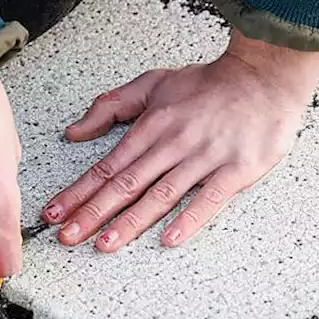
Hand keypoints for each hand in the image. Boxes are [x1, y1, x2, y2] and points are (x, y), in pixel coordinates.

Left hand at [43, 30, 318, 250]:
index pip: (107, 166)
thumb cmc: (209, 84)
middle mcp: (173, 144)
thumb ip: (112, 106)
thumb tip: (74, 131)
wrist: (265, 75)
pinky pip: (209, 199)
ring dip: (130, 221)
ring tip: (104, 244)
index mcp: (151, 126)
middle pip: (126, 184)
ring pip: (160, 195)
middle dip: (92, 213)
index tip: (53, 213)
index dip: (78, 191)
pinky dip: (189, 219)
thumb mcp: (153, 84)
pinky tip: (169, 239)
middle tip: (65, 237)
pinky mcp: (236, 170)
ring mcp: (204, 158)